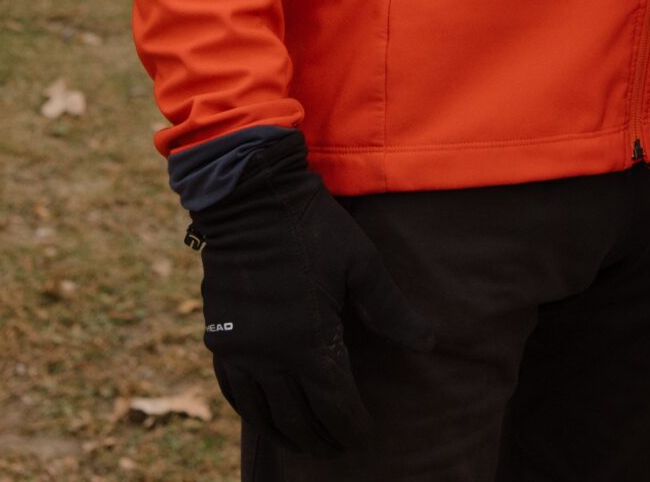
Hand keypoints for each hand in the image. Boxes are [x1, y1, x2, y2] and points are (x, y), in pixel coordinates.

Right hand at [189, 136, 434, 451]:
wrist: (252, 200)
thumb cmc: (315, 228)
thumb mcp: (362, 263)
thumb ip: (391, 309)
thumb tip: (430, 343)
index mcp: (309, 341)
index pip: (334, 404)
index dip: (352, 426)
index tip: (365, 437)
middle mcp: (271, 357)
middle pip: (299, 419)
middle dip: (323, 438)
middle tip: (340, 448)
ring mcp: (240, 351)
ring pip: (263, 414)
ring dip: (287, 434)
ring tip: (307, 442)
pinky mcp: (218, 339)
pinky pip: (234, 392)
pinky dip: (253, 412)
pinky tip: (266, 415)